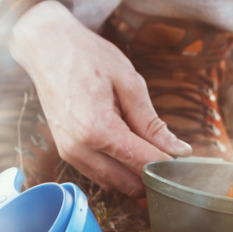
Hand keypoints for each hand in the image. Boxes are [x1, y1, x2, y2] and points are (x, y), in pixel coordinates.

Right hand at [8, 0, 191, 197]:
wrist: (47, 47)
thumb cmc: (88, 57)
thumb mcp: (129, 82)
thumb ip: (152, 123)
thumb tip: (179, 151)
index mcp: (98, 130)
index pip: (143, 164)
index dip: (169, 165)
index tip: (185, 158)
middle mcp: (80, 149)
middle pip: (130, 183)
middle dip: (153, 174)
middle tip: (171, 152)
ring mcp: (70, 154)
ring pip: (115, 184)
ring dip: (135, 173)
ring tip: (148, 144)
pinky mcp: (67, 152)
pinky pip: (100, 174)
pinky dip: (118, 168)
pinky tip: (128, 145)